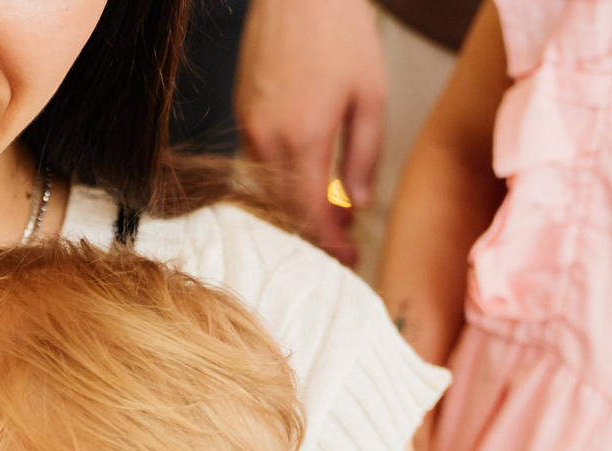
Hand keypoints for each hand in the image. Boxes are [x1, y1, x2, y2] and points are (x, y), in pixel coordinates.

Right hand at [234, 0, 386, 262]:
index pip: (311, 215)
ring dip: (298, 207)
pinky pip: (259, 163)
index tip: (349, 256)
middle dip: (315, 232)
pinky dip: (282, 180)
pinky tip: (308, 175)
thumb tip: (358, 204)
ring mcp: (248, 126)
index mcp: (302, 140)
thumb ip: (363, 156)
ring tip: (332, 208)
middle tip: (344, 242)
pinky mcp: (242, 111)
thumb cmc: (340, 32)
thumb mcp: (369, 96)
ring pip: (269, 189)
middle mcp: (266, 140)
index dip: (330, 243)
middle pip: (284, 210)